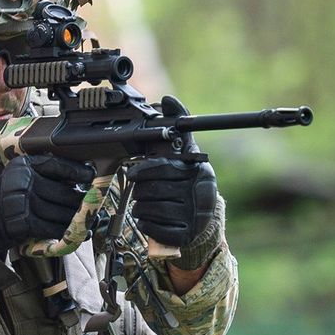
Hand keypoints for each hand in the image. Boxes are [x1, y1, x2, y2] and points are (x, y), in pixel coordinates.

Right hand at [0, 153, 93, 266]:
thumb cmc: (4, 203)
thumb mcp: (18, 181)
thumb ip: (41, 177)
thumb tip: (76, 182)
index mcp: (22, 167)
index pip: (55, 165)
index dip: (75, 171)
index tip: (89, 176)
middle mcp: (22, 182)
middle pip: (62, 192)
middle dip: (79, 201)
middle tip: (91, 205)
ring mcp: (22, 203)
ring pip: (60, 212)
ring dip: (77, 219)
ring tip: (88, 221)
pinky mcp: (24, 223)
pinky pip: (53, 227)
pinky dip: (67, 232)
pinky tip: (79, 234)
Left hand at [130, 96, 218, 247]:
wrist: (202, 219)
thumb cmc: (187, 182)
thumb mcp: (185, 154)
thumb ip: (177, 128)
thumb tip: (169, 100)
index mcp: (197, 171)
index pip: (164, 169)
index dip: (143, 171)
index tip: (132, 173)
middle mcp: (197, 193)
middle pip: (151, 190)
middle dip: (142, 190)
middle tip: (144, 190)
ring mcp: (192, 216)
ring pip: (148, 209)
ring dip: (141, 207)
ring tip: (149, 203)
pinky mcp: (184, 235)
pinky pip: (152, 228)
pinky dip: (146, 223)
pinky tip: (151, 218)